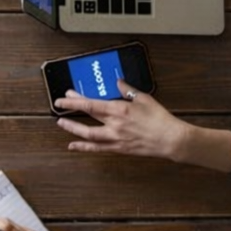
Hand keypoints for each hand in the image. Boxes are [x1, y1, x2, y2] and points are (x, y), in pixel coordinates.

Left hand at [54, 80, 190, 160]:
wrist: (171, 139)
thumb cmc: (159, 118)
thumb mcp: (144, 98)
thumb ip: (127, 89)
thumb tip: (118, 82)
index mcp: (119, 109)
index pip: (91, 103)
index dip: (74, 100)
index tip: (63, 96)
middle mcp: (114, 124)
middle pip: (87, 116)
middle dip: (71, 110)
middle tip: (59, 105)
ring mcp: (115, 137)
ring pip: (88, 134)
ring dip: (72, 128)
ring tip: (61, 123)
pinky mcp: (118, 148)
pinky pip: (97, 148)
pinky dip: (83, 147)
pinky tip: (73, 146)